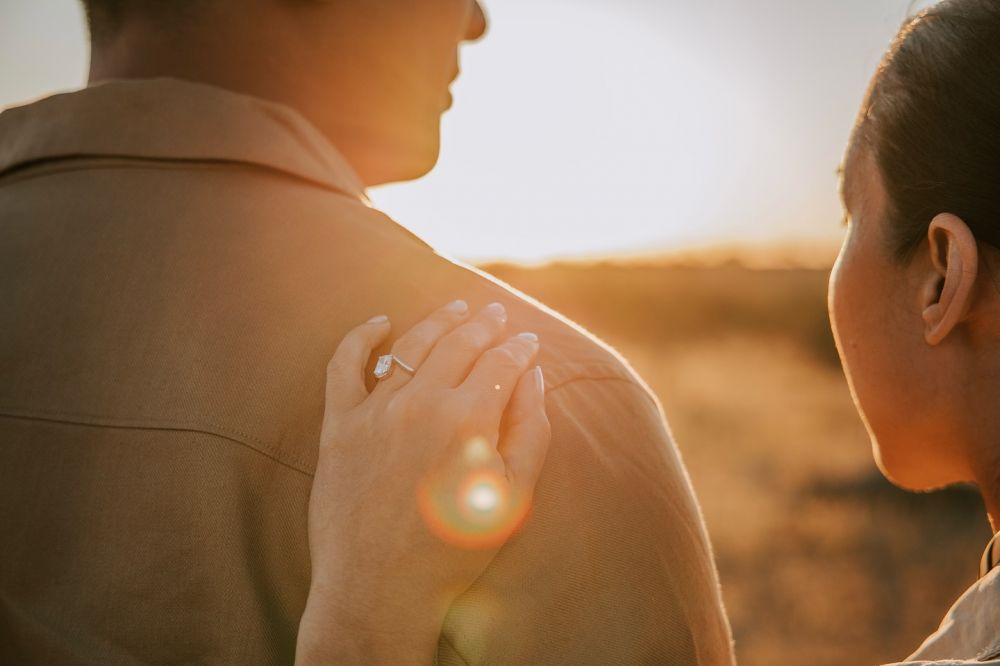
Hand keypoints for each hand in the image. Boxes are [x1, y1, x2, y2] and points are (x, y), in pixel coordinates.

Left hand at [296, 300, 550, 664]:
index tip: (530, 341)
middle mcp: (420, 402)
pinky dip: (361, 338)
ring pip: (411, 345)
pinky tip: (380, 324)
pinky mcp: (338, 426)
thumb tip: (535, 377)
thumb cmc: (453, 551)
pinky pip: (345, 365)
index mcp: (468, 419)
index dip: (520, 348)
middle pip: (459, 344)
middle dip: (485, 324)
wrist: (378, 591)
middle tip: (499, 313)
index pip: (501, 363)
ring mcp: (374, 410)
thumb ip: (530, 430)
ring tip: (457, 308)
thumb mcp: (512, 497)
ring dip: (438, 322)